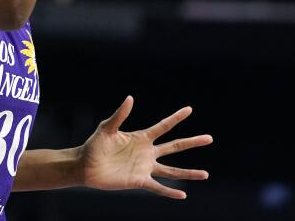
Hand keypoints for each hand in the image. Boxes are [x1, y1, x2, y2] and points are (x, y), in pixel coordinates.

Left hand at [79, 96, 212, 198]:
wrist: (85, 166)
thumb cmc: (94, 145)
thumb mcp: (107, 128)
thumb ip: (119, 115)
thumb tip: (130, 98)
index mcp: (141, 138)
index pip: (163, 126)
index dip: (176, 118)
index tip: (189, 109)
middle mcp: (147, 152)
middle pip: (174, 146)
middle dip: (192, 142)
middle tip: (209, 138)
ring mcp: (145, 167)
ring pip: (172, 170)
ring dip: (188, 172)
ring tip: (205, 174)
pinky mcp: (139, 181)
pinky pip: (158, 187)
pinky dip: (169, 192)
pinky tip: (183, 196)